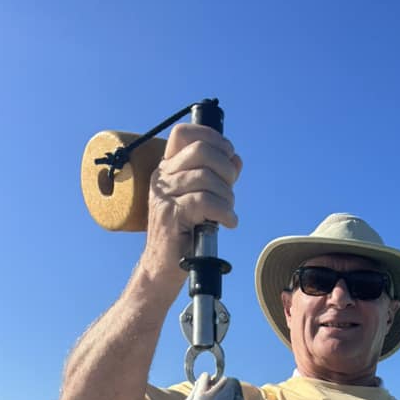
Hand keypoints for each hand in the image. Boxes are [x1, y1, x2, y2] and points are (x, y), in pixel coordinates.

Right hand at [140, 123, 242, 293]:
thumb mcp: (202, 200)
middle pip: (200, 150)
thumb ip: (217, 178)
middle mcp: (163, 177)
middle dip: (226, 169)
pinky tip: (228, 222)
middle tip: (230, 191)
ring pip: (205, 177)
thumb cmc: (185, 233)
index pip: (183, 133)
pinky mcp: (171, 215)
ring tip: (228, 212)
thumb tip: (235, 159)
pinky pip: (204, 202)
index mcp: (168, 168)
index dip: (211, 137)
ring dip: (226, 196)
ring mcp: (164, 195)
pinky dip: (224, 212)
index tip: (228, 154)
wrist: (164, 266)